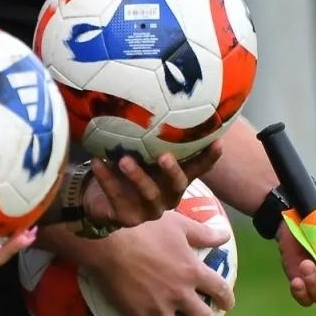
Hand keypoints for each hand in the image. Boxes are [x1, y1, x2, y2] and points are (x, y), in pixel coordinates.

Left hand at [82, 142, 224, 228]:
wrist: (98, 198)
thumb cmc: (126, 168)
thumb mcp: (141, 153)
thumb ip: (150, 137)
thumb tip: (154, 97)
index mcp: (175, 179)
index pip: (199, 168)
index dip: (210, 157)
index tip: (218, 141)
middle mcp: (168, 196)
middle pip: (177, 185)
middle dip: (173, 171)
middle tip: (164, 156)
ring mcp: (149, 210)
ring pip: (149, 194)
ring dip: (137, 176)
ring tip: (124, 160)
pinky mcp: (128, 218)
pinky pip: (117, 198)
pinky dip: (107, 179)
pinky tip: (98, 162)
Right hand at [82, 208, 234, 315]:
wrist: (111, 239)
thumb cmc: (146, 226)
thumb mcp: (180, 225)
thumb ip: (204, 233)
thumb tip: (226, 233)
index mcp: (193, 271)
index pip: (219, 289)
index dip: (226, 298)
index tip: (228, 305)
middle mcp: (180, 293)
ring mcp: (158, 307)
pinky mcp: (135, 314)